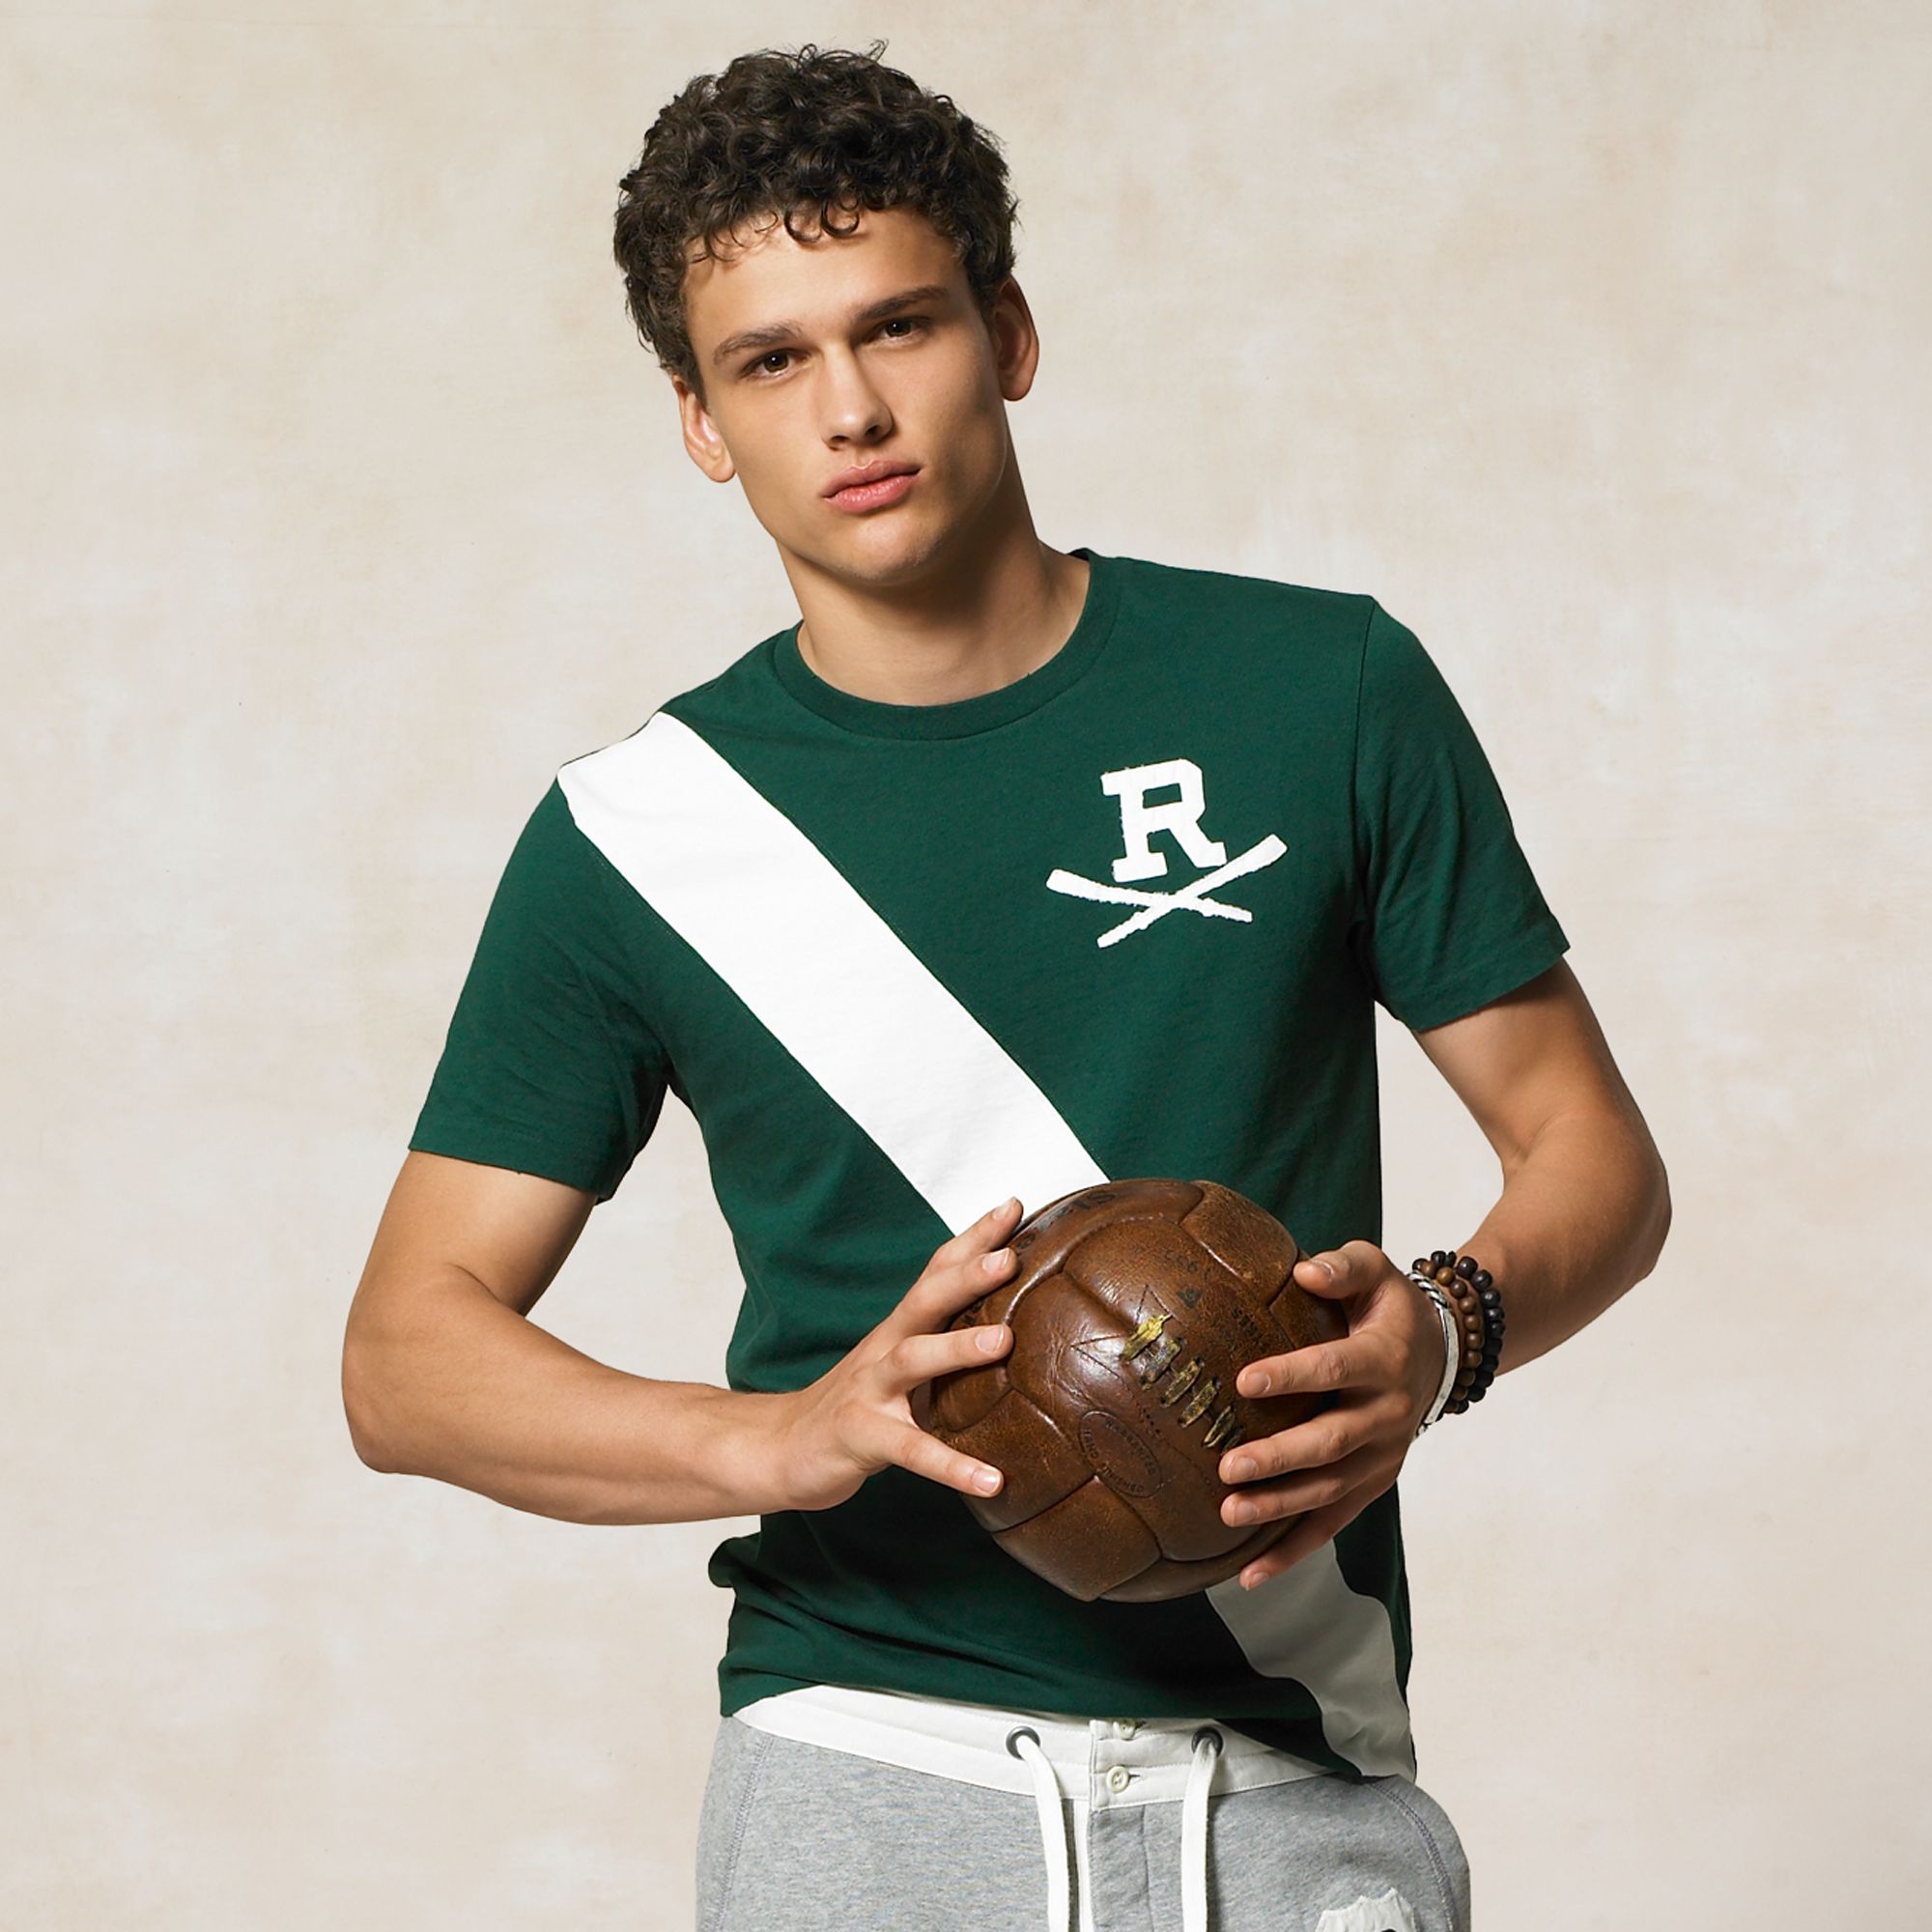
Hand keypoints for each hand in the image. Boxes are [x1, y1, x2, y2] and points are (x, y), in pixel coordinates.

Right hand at [771, 1197, 1022, 1512]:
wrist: (779, 1448)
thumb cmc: (856, 1405)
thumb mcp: (899, 1366)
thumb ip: (943, 1346)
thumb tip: (1014, 1332)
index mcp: (899, 1328)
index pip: (936, 1272)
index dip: (972, 1238)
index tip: (1015, 1205)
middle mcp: (884, 1349)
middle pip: (925, 1301)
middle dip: (966, 1275)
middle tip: (1009, 1258)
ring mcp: (869, 1391)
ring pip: (912, 1360)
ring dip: (956, 1348)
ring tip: (1004, 1341)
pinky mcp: (860, 1437)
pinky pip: (912, 1451)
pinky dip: (952, 1465)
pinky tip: (992, 1480)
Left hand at [1215, 1240, 1445, 1590]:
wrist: (1442, 1353)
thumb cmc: (1389, 1307)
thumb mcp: (1376, 1270)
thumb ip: (1342, 1266)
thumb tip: (1303, 1271)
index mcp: (1382, 1360)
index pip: (1336, 1368)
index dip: (1293, 1374)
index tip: (1245, 1378)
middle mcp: (1387, 1415)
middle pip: (1330, 1442)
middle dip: (1279, 1457)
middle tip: (1228, 1465)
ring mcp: (1382, 1457)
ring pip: (1328, 1490)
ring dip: (1279, 1507)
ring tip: (1229, 1513)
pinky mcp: (1372, 1484)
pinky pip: (1331, 1523)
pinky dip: (1292, 1551)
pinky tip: (1250, 1576)